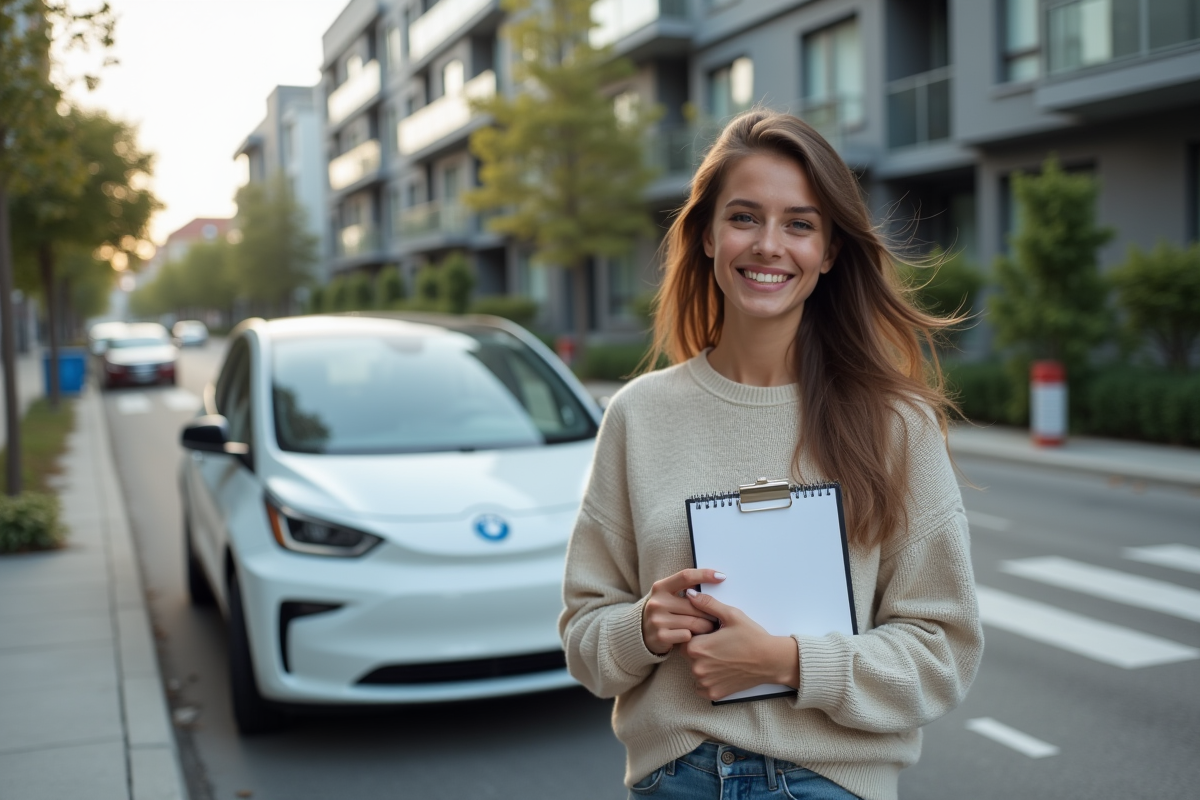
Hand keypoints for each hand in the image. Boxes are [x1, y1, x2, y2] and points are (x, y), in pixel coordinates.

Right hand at [641, 568, 725, 654]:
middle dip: (710, 612)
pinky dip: (694, 637)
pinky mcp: (660, 636)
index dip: (705, 574)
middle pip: (695, 604)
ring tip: (709, 628)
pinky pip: (688, 636)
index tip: (721, 576)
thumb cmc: (664, 611)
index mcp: (660, 587)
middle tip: (717, 617)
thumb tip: (715, 580)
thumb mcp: (669, 596)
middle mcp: (657, 602)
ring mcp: (657, 619)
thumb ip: (686, 589)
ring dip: (706, 626)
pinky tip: (695, 638)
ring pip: (694, 622)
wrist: (641, 633)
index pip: (685, 576)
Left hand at [681, 589, 799, 700]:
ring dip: (703, 664)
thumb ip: (707, 604)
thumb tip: (689, 595)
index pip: (683, 638)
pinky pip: (700, 687)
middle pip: (688, 655)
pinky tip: (721, 671)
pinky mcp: (714, 694)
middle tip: (718, 645)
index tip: (709, 633)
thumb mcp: (731, 614)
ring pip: (694, 670)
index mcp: (697, 647)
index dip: (696, 634)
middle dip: (699, 649)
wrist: (771, 660)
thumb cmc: (752, 637)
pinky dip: (707, 680)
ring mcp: (705, 682)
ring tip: (723, 657)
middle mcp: (697, 667)